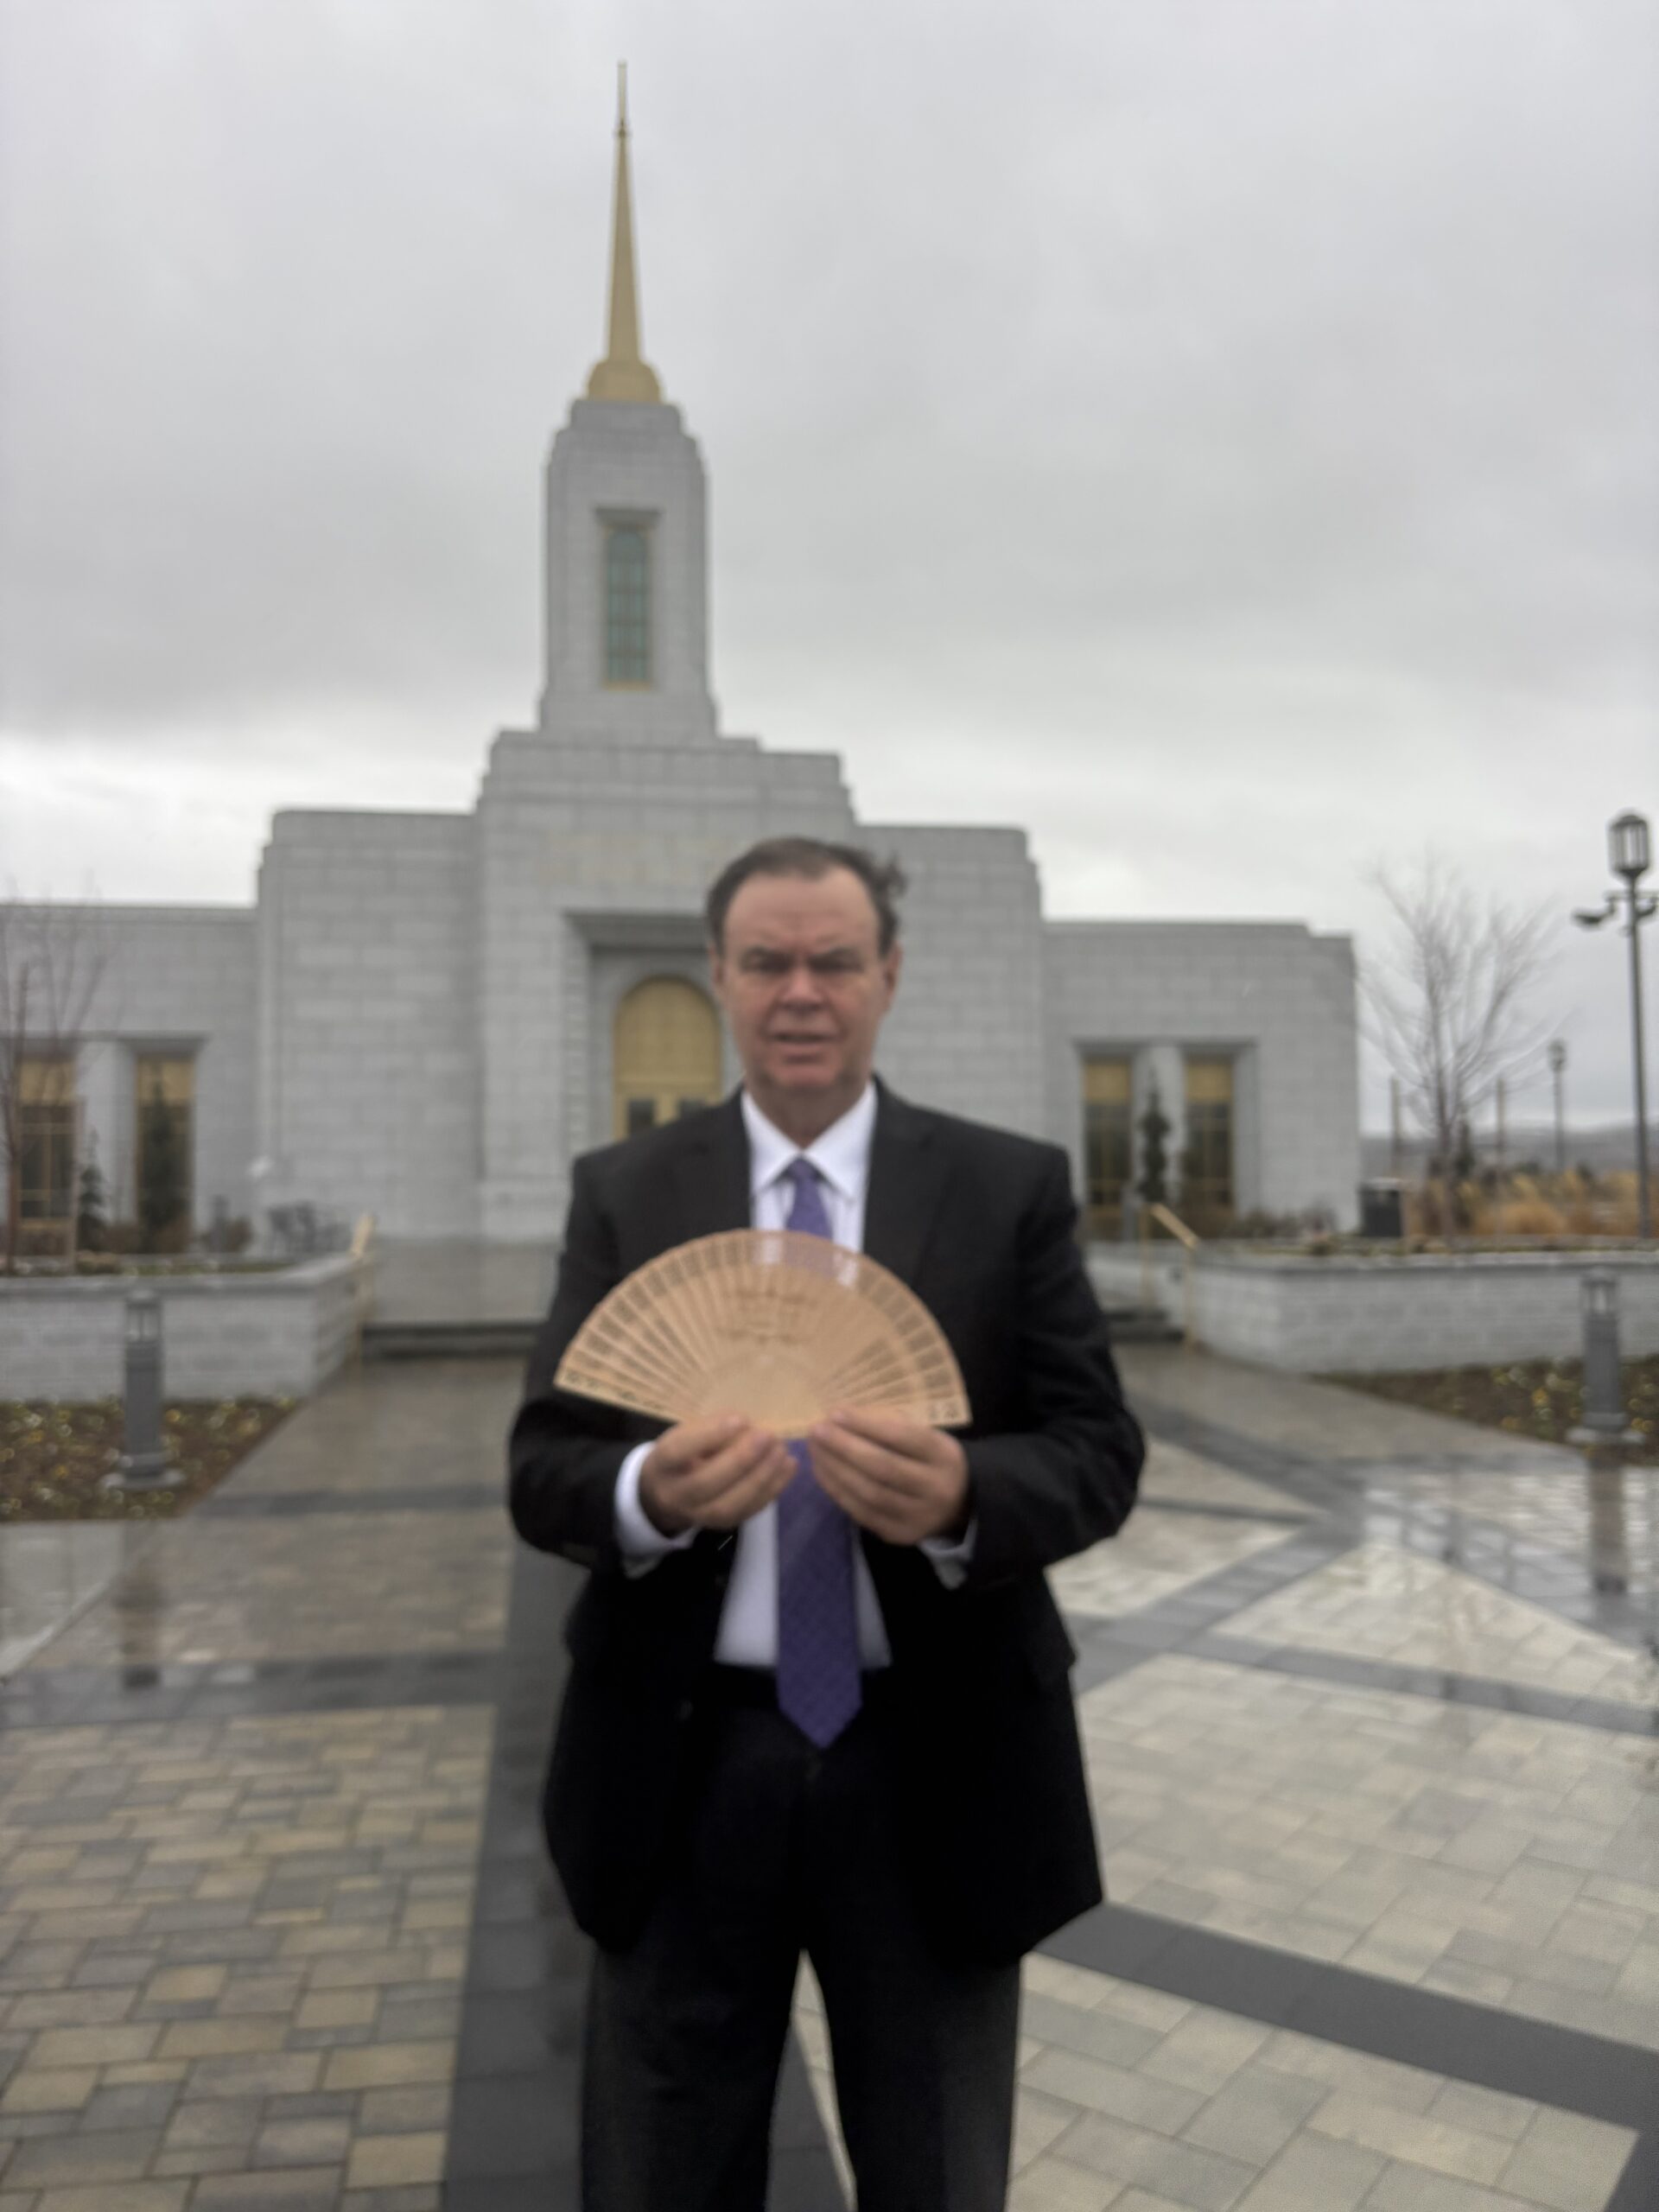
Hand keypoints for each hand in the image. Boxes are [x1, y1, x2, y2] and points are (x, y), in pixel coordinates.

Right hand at [639, 1415, 794, 1536]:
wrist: (665, 1494)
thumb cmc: (682, 1454)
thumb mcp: (686, 1434)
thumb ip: (711, 1428)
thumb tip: (747, 1425)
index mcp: (662, 1464)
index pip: (679, 1451)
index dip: (709, 1436)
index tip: (740, 1420)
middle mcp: (677, 1494)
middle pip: (706, 1483)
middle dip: (741, 1459)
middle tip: (769, 1436)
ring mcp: (699, 1515)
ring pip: (730, 1504)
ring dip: (761, 1477)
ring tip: (782, 1451)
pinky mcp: (722, 1525)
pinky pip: (748, 1511)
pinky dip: (772, 1489)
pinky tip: (788, 1467)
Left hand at [806, 1408, 970, 1545]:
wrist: (958, 1505)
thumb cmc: (931, 1459)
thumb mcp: (926, 1436)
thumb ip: (893, 1426)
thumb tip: (843, 1416)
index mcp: (944, 1456)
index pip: (903, 1437)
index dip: (867, 1425)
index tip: (836, 1413)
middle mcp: (935, 1488)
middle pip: (883, 1467)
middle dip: (844, 1447)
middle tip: (817, 1430)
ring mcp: (918, 1516)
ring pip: (870, 1493)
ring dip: (835, 1470)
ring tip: (815, 1449)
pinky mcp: (900, 1534)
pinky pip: (863, 1513)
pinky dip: (838, 1492)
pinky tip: (823, 1472)